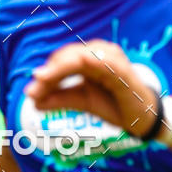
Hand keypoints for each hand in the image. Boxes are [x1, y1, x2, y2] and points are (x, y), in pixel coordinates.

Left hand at [25, 40, 158, 138]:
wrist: (140, 118)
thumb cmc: (112, 104)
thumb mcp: (81, 101)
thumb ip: (58, 98)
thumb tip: (32, 99)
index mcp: (88, 57)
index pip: (62, 60)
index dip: (46, 74)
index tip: (30, 92)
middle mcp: (99, 52)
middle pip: (68, 56)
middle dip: (49, 73)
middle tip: (32, 92)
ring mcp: (112, 58)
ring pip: (81, 56)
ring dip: (60, 68)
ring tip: (43, 80)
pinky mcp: (124, 70)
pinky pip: (107, 62)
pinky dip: (93, 61)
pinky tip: (78, 64)